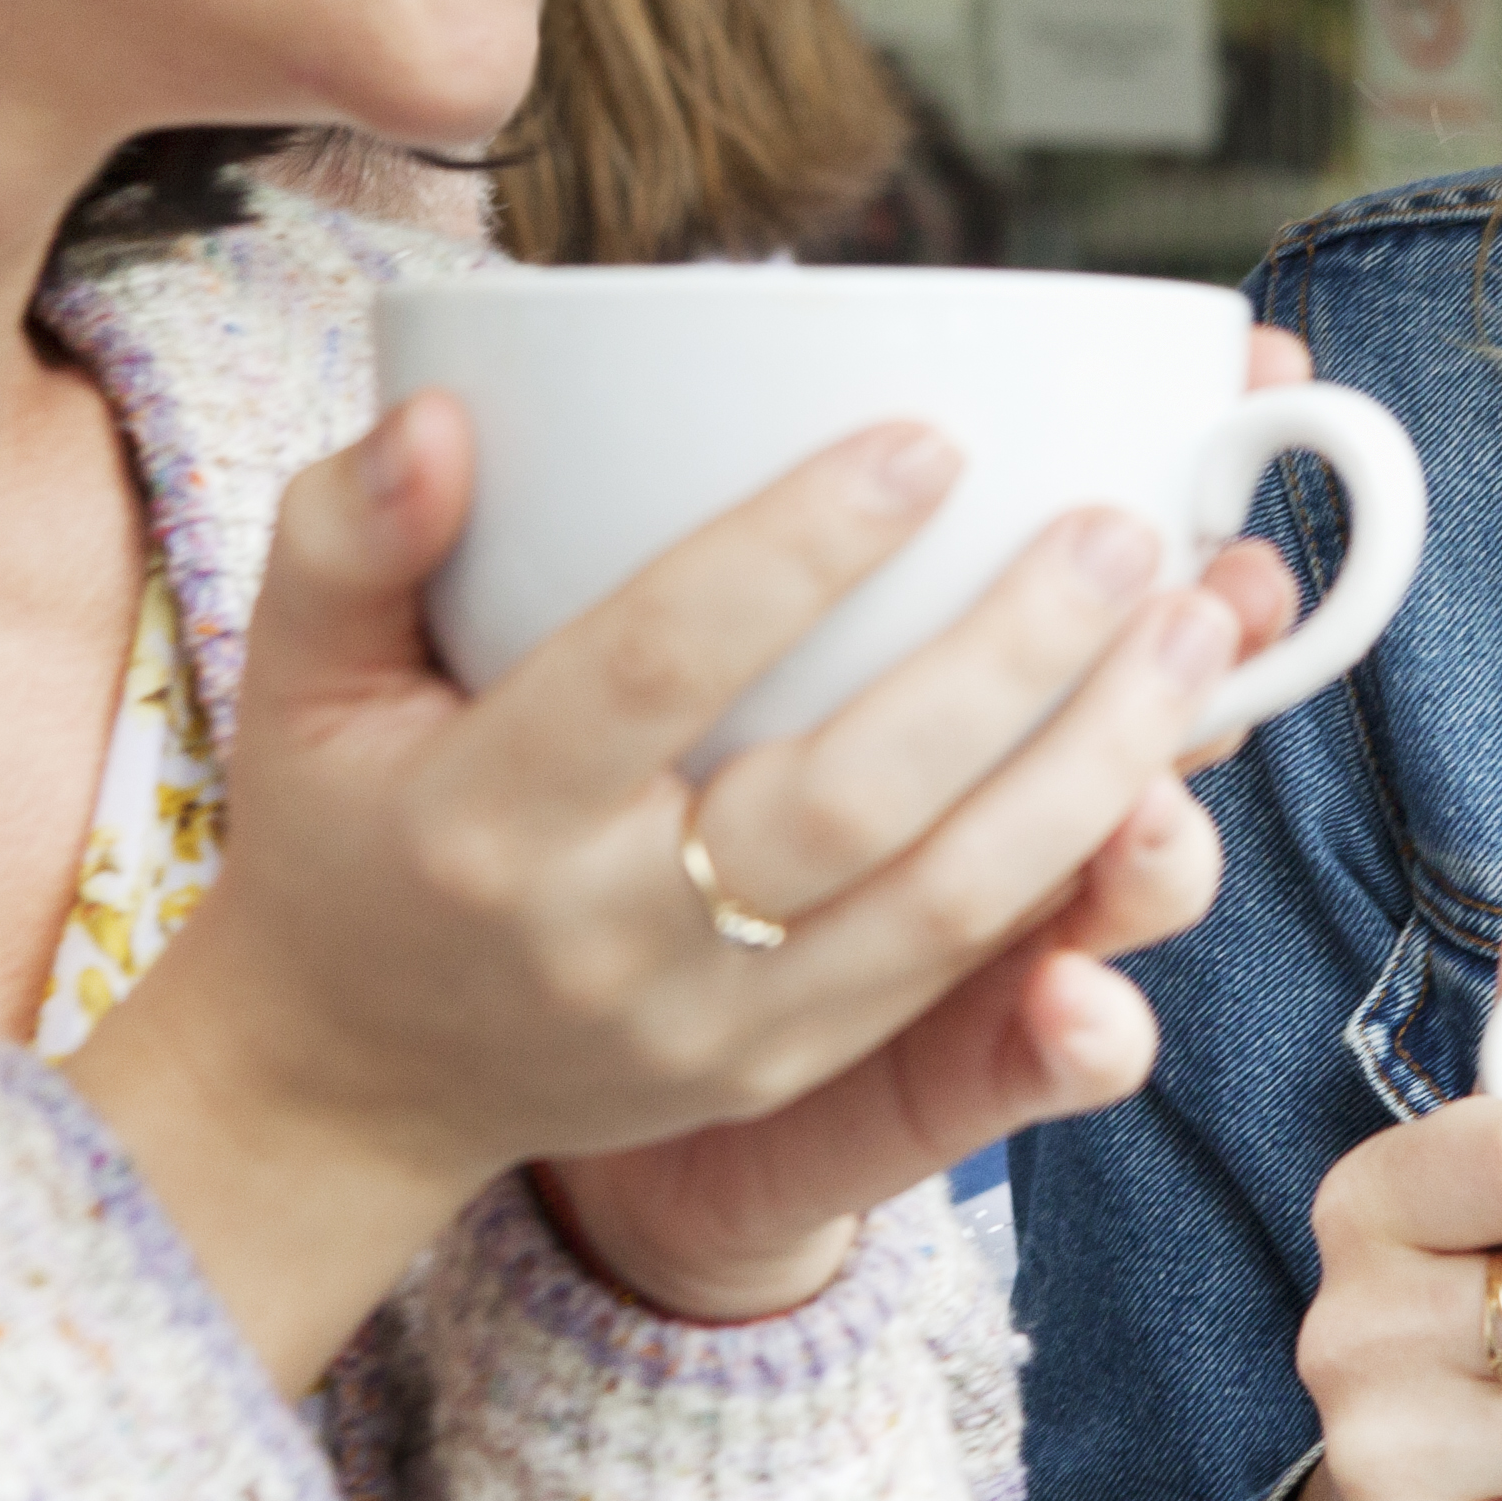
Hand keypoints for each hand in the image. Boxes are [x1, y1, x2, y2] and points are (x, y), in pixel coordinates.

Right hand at [68, 373, 1290, 1383]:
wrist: (350, 1085)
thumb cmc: (340, 830)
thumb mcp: (294, 680)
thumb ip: (344, 535)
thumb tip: (444, 415)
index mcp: (480, 822)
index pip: (650, 671)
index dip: (790, 555)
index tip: (924, 438)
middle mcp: (608, 940)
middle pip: (842, 800)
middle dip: (1005, 660)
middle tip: (1126, 525)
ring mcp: (716, 1024)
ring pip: (943, 901)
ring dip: (1095, 761)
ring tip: (1207, 617)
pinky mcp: (794, 1066)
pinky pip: (963, 967)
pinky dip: (1080, 858)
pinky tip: (1173, 747)